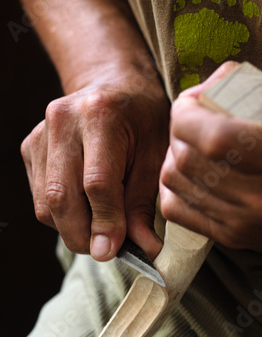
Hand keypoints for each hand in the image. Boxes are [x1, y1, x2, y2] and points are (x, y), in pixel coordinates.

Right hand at [21, 73, 169, 260]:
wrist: (112, 85)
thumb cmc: (142, 120)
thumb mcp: (156, 156)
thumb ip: (145, 203)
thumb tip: (145, 248)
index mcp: (101, 115)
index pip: (97, 182)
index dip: (106, 222)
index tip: (114, 251)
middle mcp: (62, 121)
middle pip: (62, 196)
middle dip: (84, 235)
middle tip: (106, 251)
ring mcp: (40, 134)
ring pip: (46, 203)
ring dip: (73, 228)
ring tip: (100, 226)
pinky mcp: (29, 148)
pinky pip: (41, 198)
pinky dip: (62, 215)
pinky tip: (85, 206)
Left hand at [159, 61, 261, 249]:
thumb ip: (243, 85)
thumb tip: (197, 92)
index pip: (212, 138)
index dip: (187, 113)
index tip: (190, 103)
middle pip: (188, 160)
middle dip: (178, 131)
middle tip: (191, 120)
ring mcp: (246, 224)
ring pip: (176, 185)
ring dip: (174, 156)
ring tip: (192, 145)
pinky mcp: (234, 238)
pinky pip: (178, 212)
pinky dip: (174, 188)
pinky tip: (191, 174)